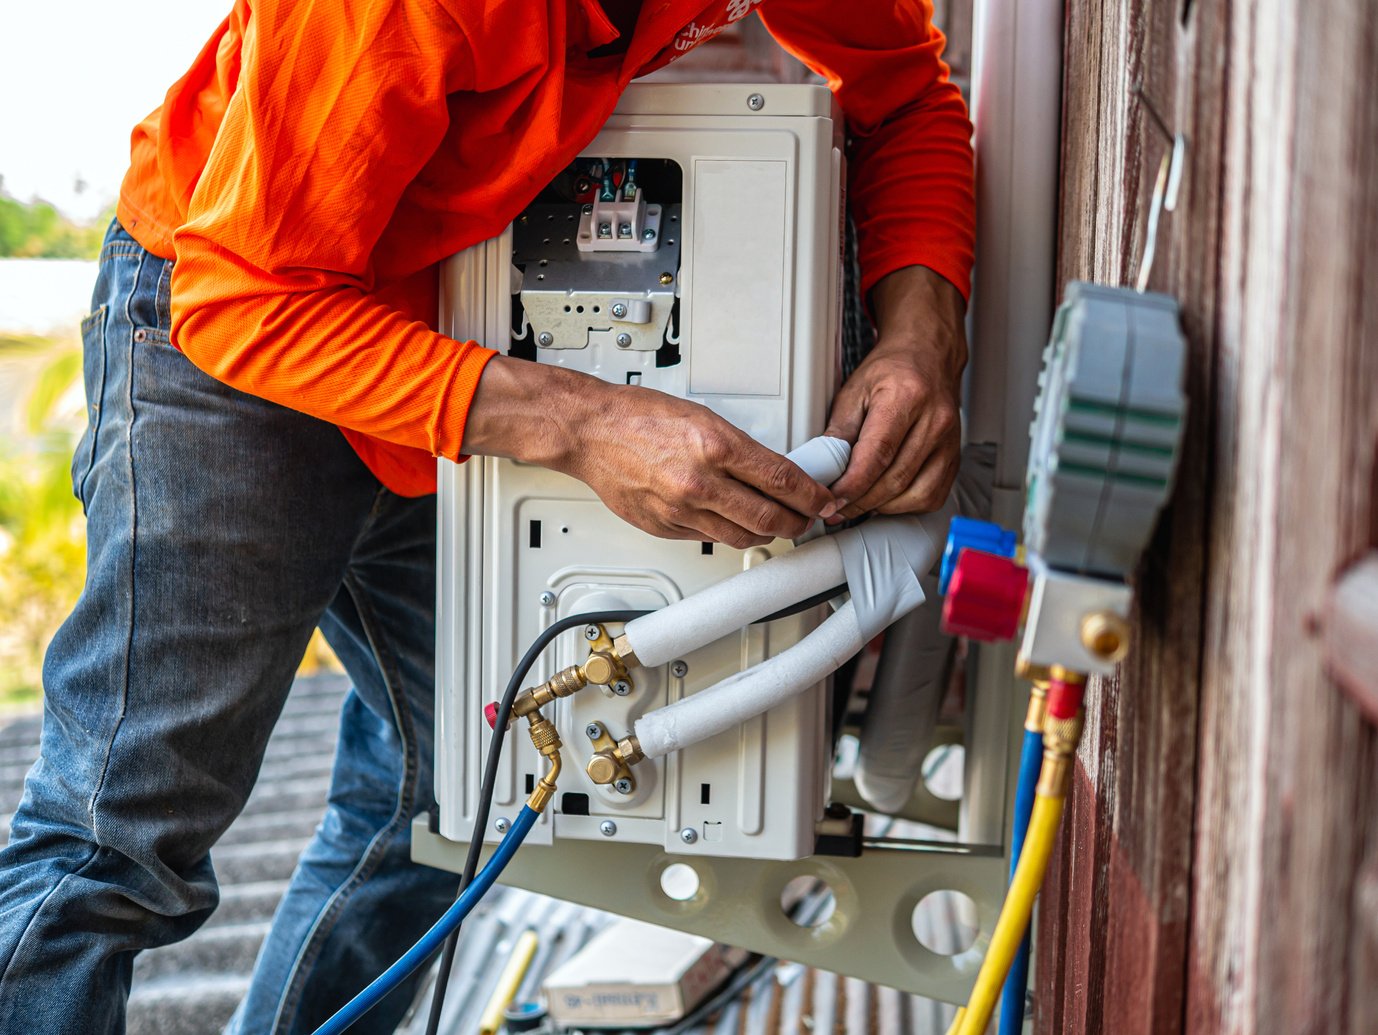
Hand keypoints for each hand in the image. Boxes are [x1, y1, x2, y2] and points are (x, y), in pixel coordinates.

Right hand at [462, 357, 833, 547]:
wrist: (590, 431)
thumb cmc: (638, 416)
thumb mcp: (701, 417)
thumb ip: (738, 449)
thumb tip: (770, 472)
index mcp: (716, 446)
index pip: (783, 480)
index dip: (813, 496)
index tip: (824, 500)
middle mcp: (700, 481)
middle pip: (769, 516)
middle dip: (797, 522)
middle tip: (807, 519)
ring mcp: (680, 509)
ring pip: (741, 535)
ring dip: (765, 533)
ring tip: (774, 525)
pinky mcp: (664, 526)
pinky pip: (708, 539)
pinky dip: (726, 533)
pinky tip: (732, 524)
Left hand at [822, 266, 966, 520]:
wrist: (928, 355)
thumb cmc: (891, 370)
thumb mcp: (854, 390)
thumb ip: (839, 431)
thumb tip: (822, 468)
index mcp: (906, 397)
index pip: (877, 455)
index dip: (852, 486)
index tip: (831, 500)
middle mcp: (935, 420)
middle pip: (895, 479)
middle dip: (860, 501)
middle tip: (835, 508)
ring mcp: (950, 440)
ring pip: (916, 493)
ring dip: (882, 506)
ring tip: (858, 503)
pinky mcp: (955, 456)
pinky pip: (933, 495)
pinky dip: (905, 505)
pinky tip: (886, 498)